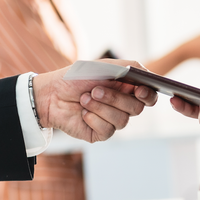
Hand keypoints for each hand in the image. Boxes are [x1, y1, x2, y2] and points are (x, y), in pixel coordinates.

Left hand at [32, 59, 158, 142]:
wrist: (51, 94)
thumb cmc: (76, 77)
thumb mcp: (103, 65)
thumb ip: (128, 66)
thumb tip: (148, 74)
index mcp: (127, 89)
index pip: (149, 97)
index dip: (148, 95)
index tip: (139, 91)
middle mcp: (123, 106)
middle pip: (137, 109)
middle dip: (115, 98)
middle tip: (95, 90)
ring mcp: (112, 121)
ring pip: (122, 120)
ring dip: (100, 107)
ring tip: (84, 99)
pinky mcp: (100, 133)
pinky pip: (108, 130)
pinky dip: (93, 119)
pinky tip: (83, 113)